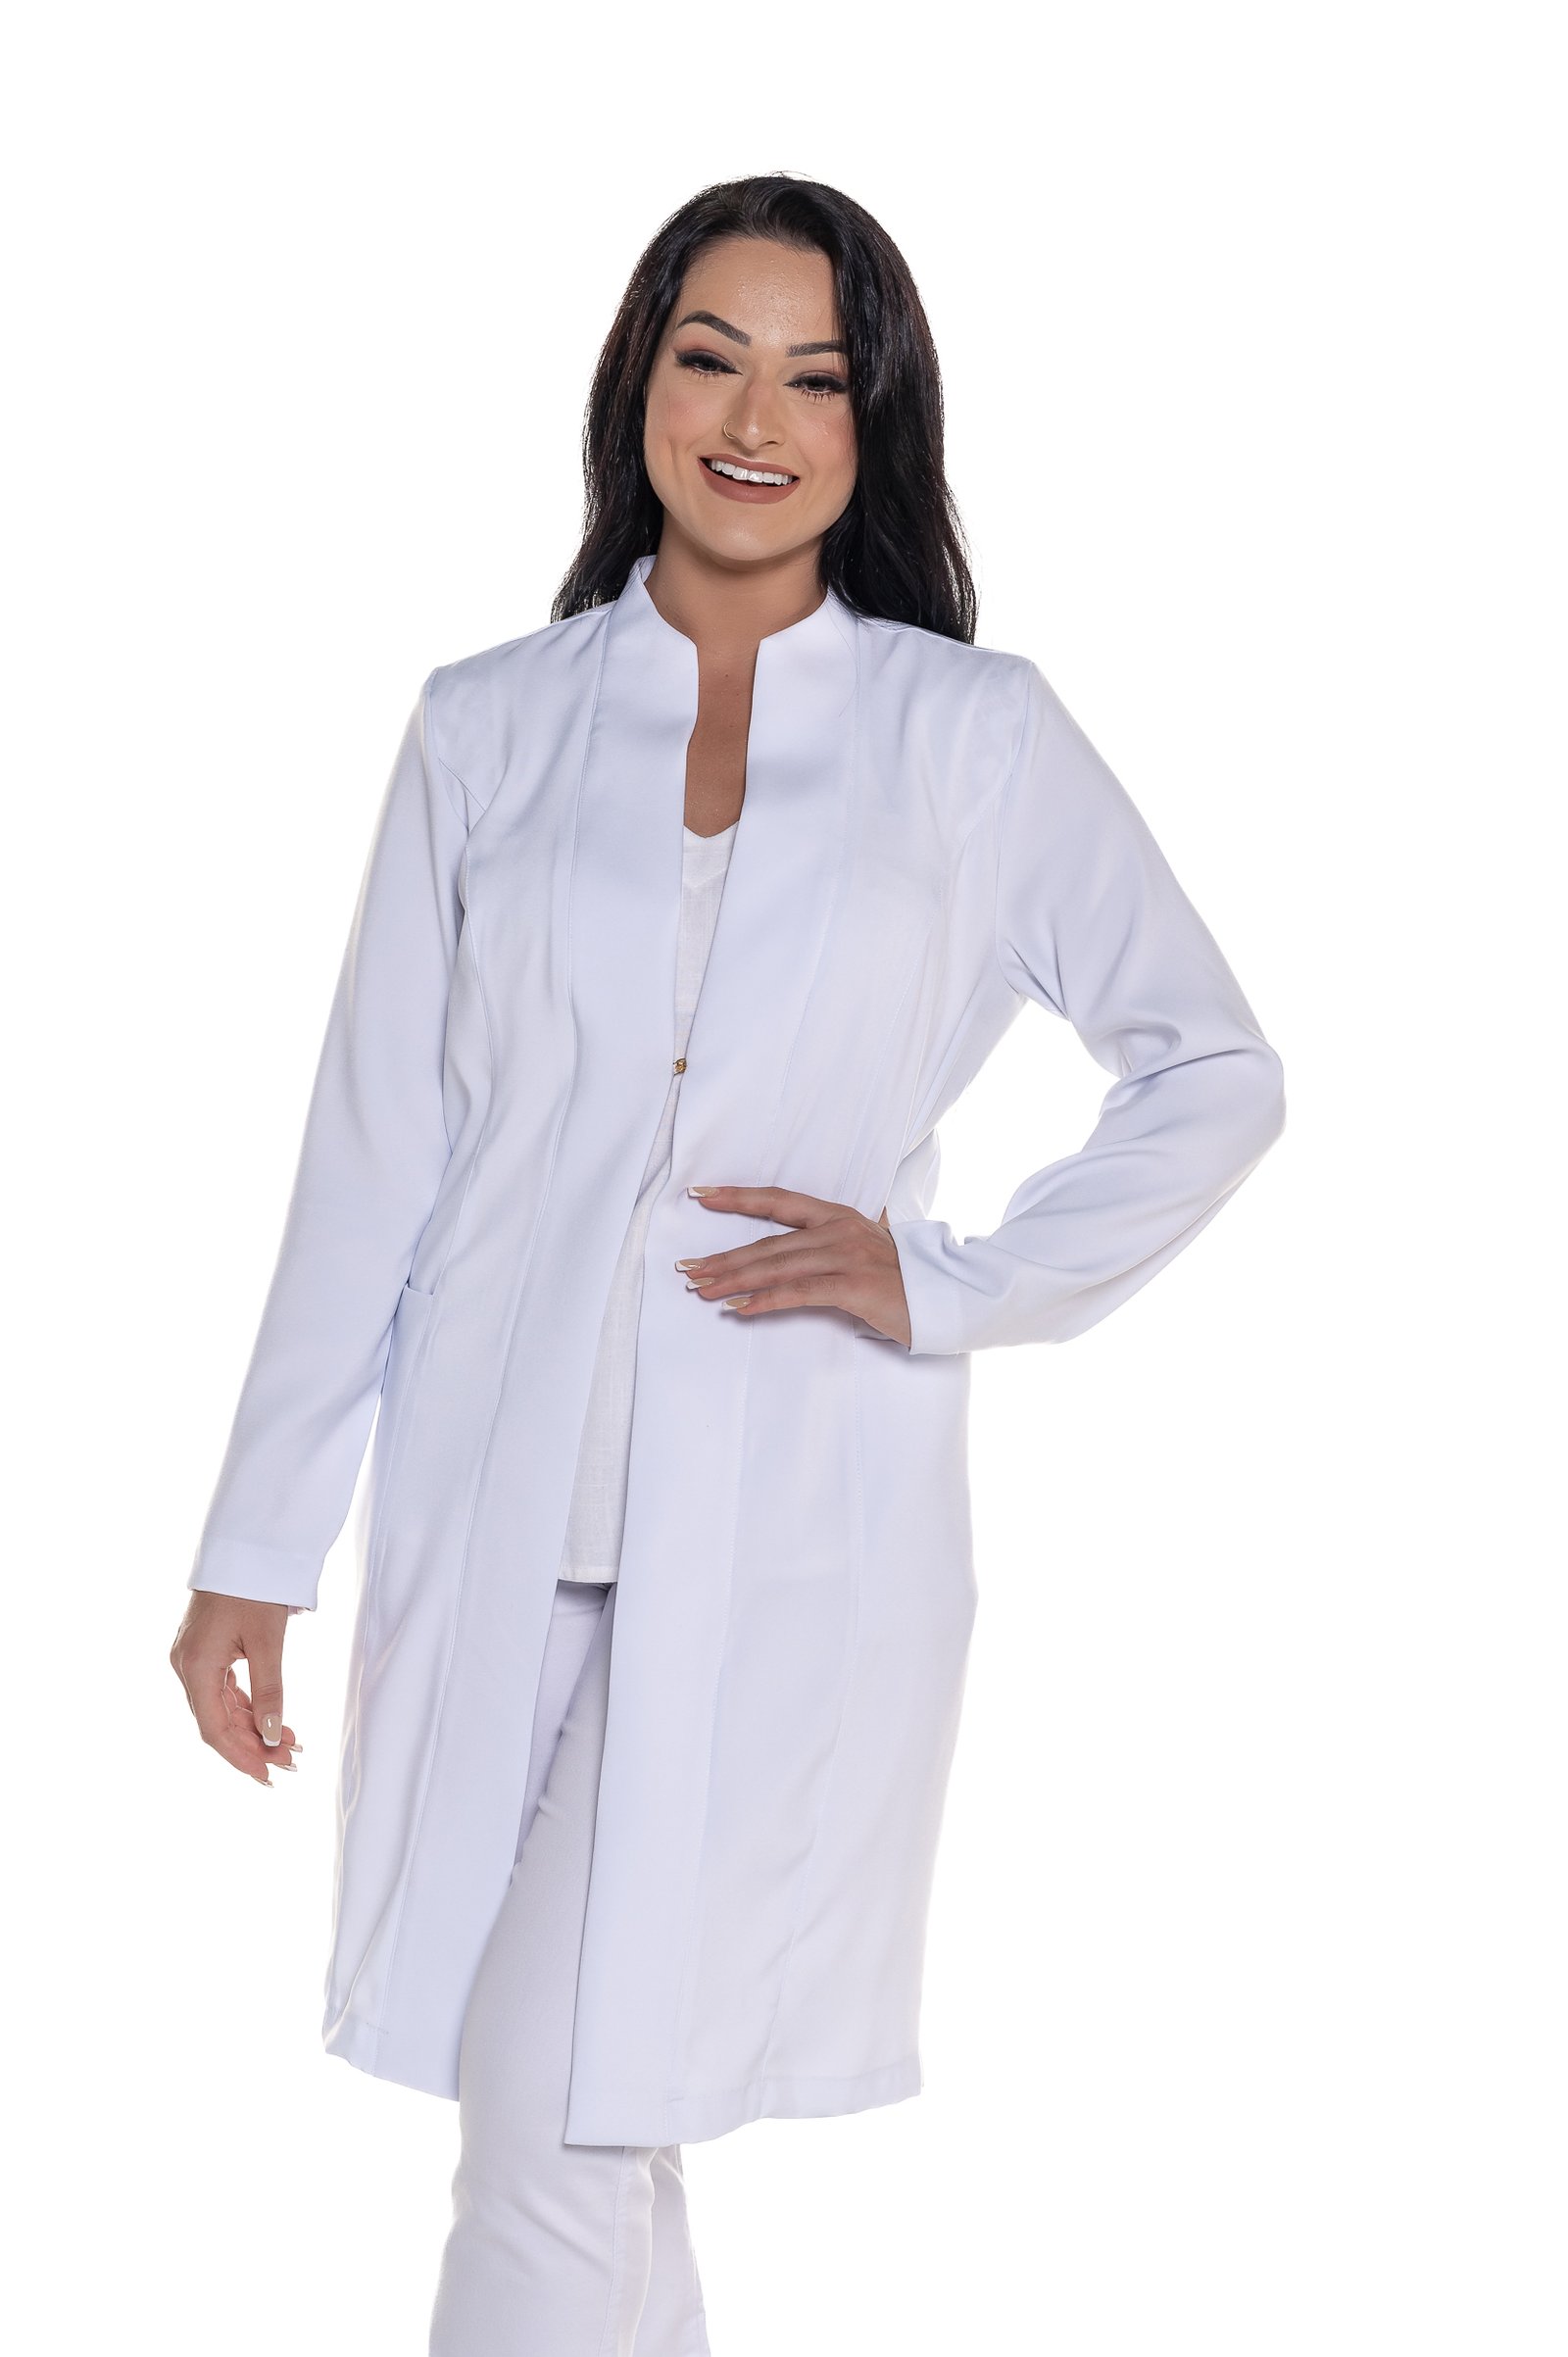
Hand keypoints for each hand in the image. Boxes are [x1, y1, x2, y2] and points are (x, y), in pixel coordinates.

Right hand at [169, 1592, 302, 1788]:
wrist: (244, 1547)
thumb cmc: (255, 1588)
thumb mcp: (269, 1642)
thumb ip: (270, 1692)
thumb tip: (274, 1736)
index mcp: (196, 1666)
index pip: (214, 1728)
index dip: (240, 1756)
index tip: (268, 1776)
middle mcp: (186, 1666)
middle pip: (217, 1721)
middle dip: (253, 1745)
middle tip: (290, 1762)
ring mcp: (193, 1658)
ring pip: (221, 1708)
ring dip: (253, 1727)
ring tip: (289, 1744)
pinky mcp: (203, 1651)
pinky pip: (223, 1690)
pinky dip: (247, 1707)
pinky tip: (272, 1721)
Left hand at [680, 1186, 911, 1346]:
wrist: (948, 1296)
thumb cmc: (910, 1277)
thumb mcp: (876, 1244)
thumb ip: (845, 1237)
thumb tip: (820, 1233)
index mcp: (839, 1216)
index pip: (779, 1201)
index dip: (738, 1197)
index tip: (701, 1196)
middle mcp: (839, 1229)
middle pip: (767, 1242)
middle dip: (722, 1256)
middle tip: (687, 1268)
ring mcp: (846, 1255)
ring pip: (776, 1265)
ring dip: (733, 1279)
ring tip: (702, 1289)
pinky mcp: (852, 1286)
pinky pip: (798, 1292)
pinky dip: (765, 1301)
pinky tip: (740, 1309)